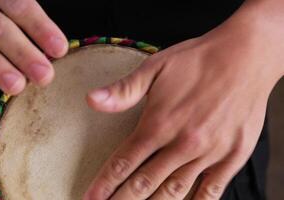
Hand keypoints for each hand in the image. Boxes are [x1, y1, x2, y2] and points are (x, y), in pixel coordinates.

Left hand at [83, 1, 283, 199]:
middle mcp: (182, 143)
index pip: (124, 162)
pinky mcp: (233, 156)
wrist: (245, 55)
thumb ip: (123, 90)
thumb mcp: (155, 67)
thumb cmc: (197, 61)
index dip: (105, 183)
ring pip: (174, 191)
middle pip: (145, 183)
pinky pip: (211, 190)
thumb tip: (91, 100)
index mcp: (159, 123)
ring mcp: (209, 153)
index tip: (91, 198)